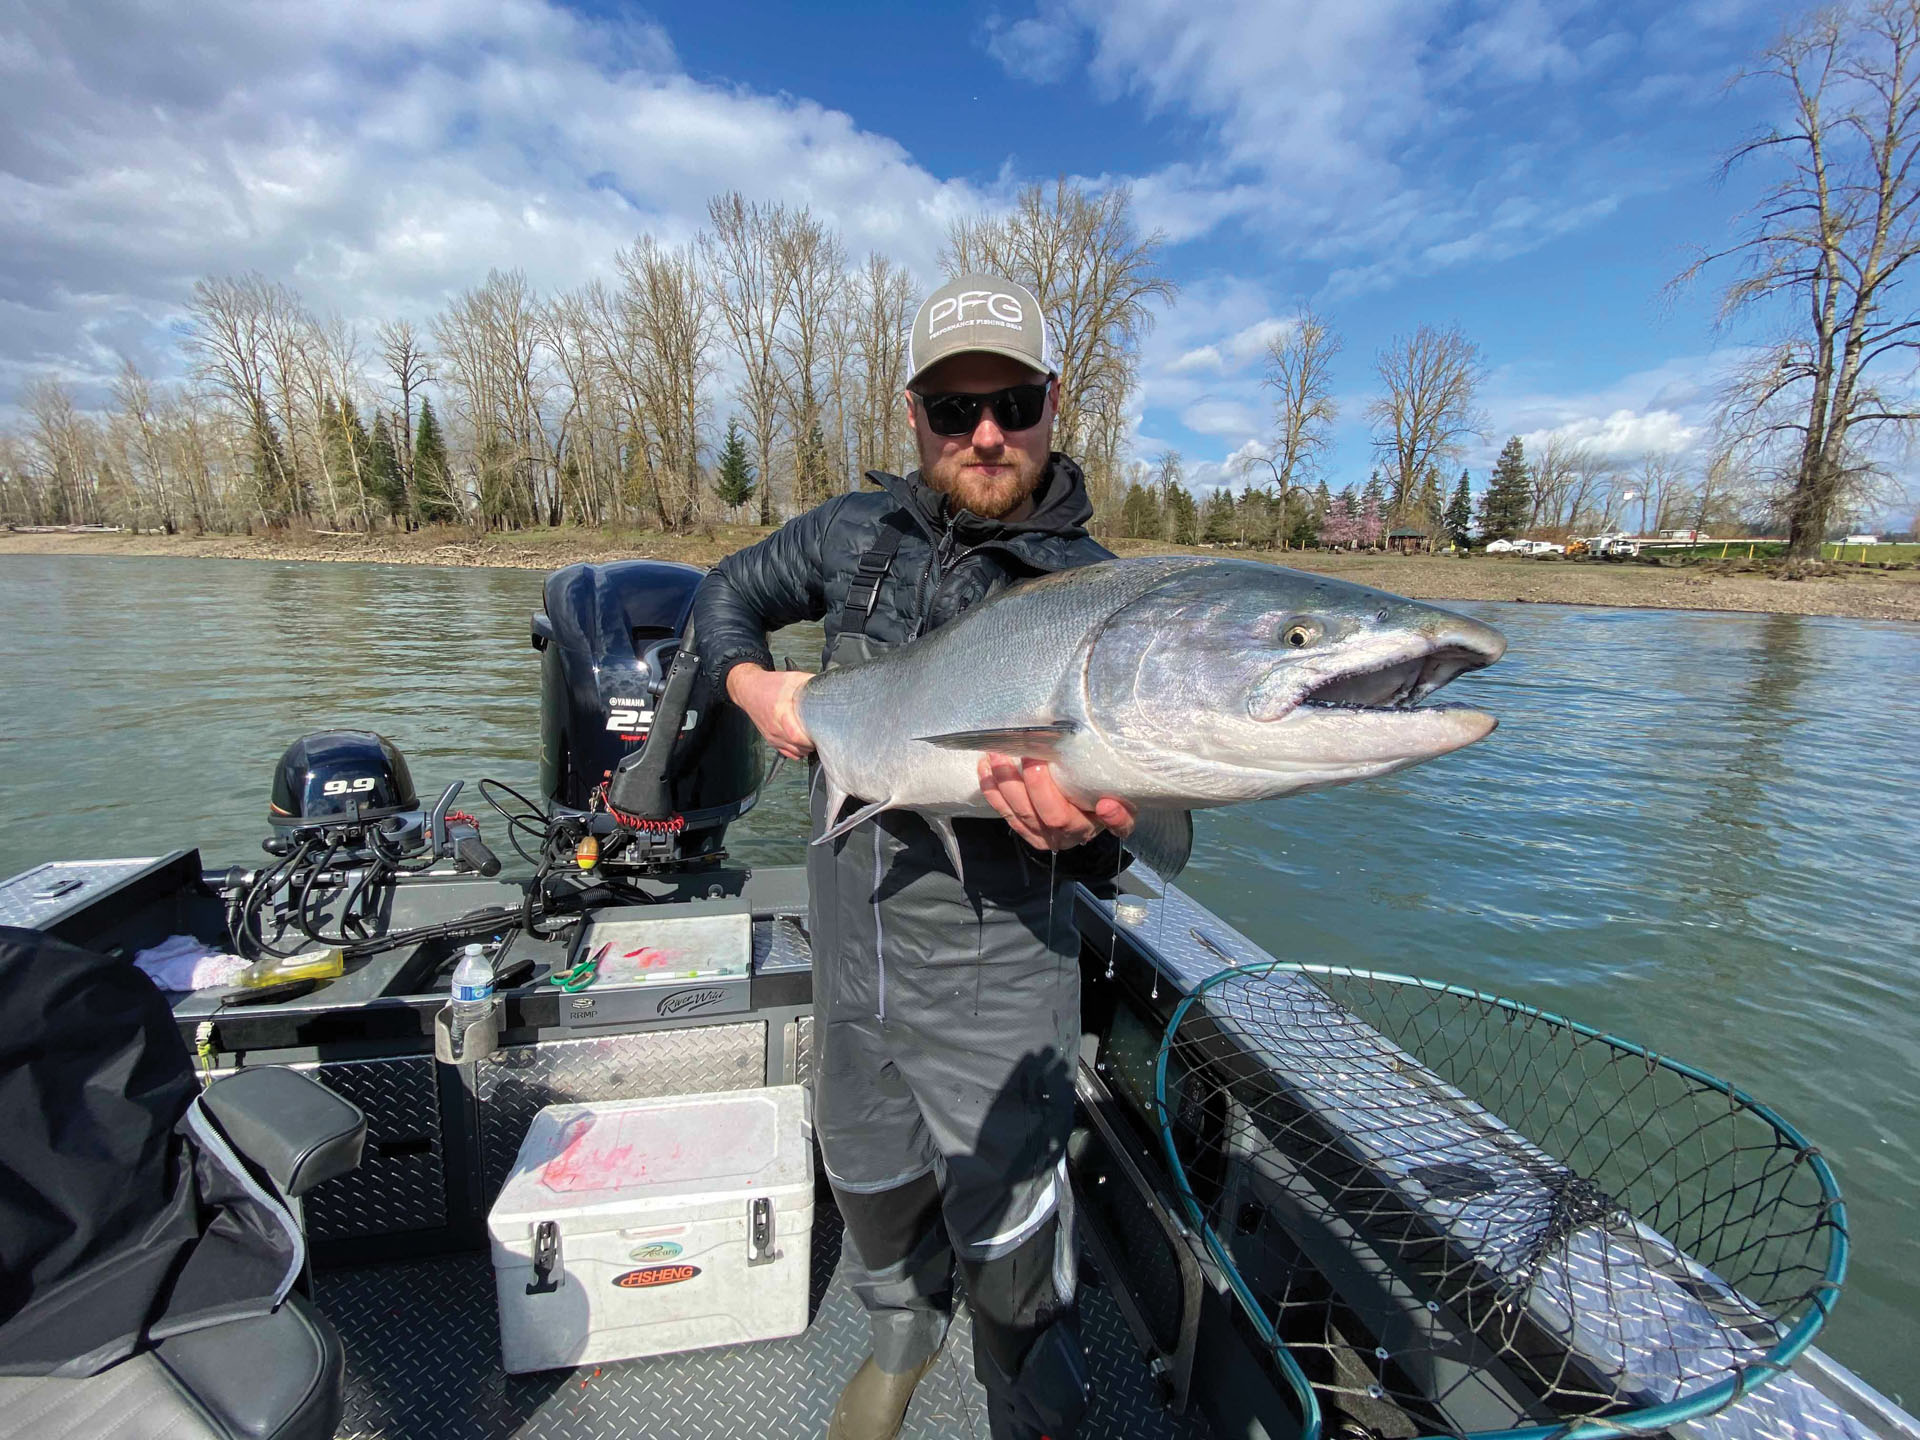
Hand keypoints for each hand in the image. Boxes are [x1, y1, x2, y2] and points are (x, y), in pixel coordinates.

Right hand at [727, 664, 814, 759]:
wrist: (748, 690)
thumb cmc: (770, 684)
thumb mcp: (793, 679)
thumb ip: (811, 685)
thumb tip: (830, 688)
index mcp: (780, 710)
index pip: (796, 734)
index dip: (811, 738)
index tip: (822, 732)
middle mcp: (775, 726)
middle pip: (797, 745)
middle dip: (812, 744)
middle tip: (822, 735)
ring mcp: (772, 735)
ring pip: (794, 751)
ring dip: (806, 748)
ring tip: (814, 738)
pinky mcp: (771, 739)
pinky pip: (787, 753)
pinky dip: (798, 751)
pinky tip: (803, 743)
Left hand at [977, 753, 1135, 851]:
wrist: (1097, 817)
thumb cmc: (1110, 803)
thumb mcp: (1125, 809)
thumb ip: (1122, 814)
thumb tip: (1108, 806)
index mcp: (1082, 829)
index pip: (1062, 817)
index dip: (1049, 793)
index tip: (1044, 762)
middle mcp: (1058, 836)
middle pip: (1036, 813)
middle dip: (1026, 781)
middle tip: (1024, 750)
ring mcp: (1036, 834)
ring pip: (1015, 811)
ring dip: (1002, 781)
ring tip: (996, 753)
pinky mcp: (1022, 828)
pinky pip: (1002, 809)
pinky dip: (991, 788)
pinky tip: (985, 766)